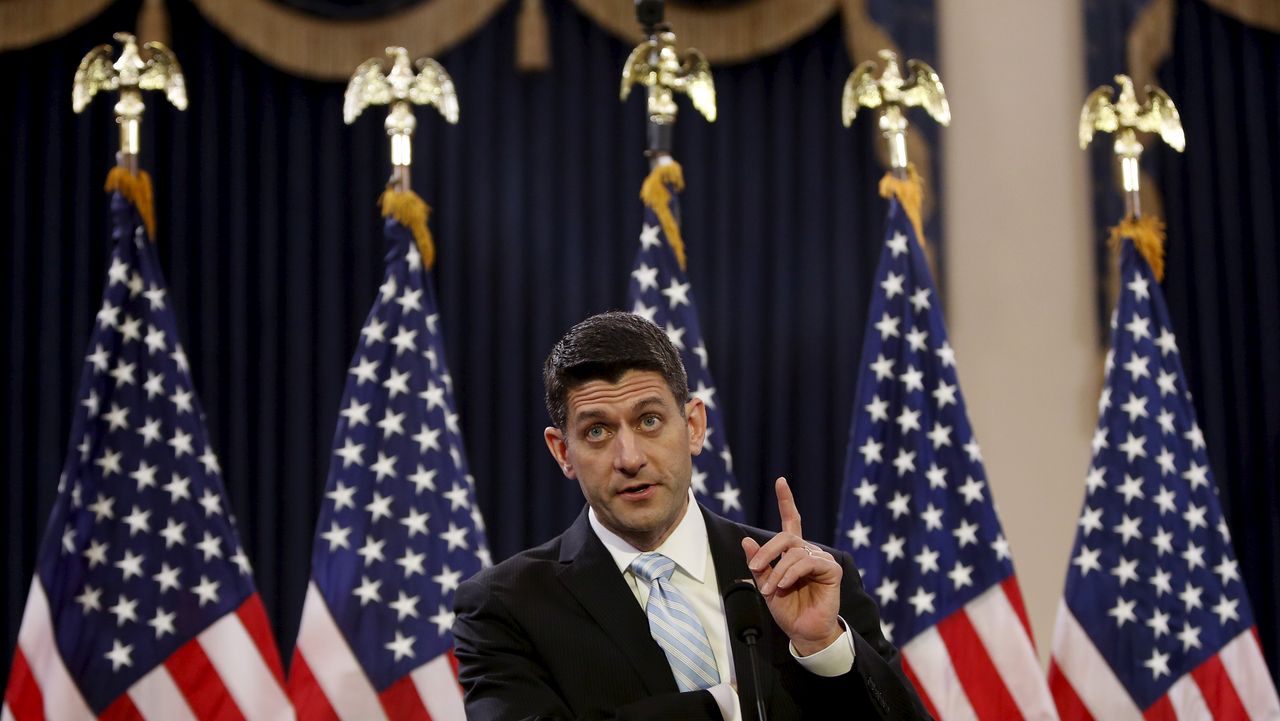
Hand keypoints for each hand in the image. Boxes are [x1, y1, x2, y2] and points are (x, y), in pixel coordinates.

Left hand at [741, 477, 842, 655]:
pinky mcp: (831, 569)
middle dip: (767, 551)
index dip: (786, 501)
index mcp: (793, 552)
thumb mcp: (765, 585)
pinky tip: (785, 585)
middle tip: (756, 569)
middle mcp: (808, 551)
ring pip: (794, 551)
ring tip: (770, 589)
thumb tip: (746, 540)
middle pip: (786, 537)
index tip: (780, 481)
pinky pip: (807, 561)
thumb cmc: (787, 609)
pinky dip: (791, 573)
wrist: (804, 632)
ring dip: (777, 571)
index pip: (791, 521)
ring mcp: (821, 559)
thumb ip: (759, 564)